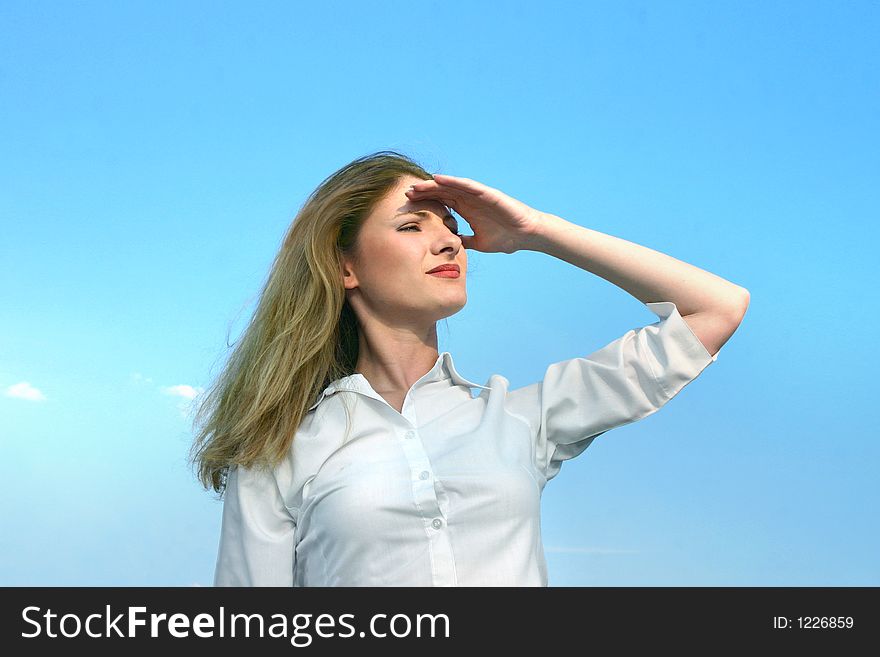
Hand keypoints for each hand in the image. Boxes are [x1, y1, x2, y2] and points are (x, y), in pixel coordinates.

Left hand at [405, 174, 544, 253]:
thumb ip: (465, 241)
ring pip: (452, 186)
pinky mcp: (487, 193)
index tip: (408, 205)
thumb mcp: (478, 243)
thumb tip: (452, 246)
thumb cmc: (506, 238)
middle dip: (425, 192)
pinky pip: (467, 185)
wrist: (525, 235)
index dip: (425, 202)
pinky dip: (453, 181)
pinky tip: (439, 179)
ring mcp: (478, 195)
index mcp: (466, 209)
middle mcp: (469, 199)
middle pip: (442, 192)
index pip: (441, 202)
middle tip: (406, 193)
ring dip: (434, 185)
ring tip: (418, 184)